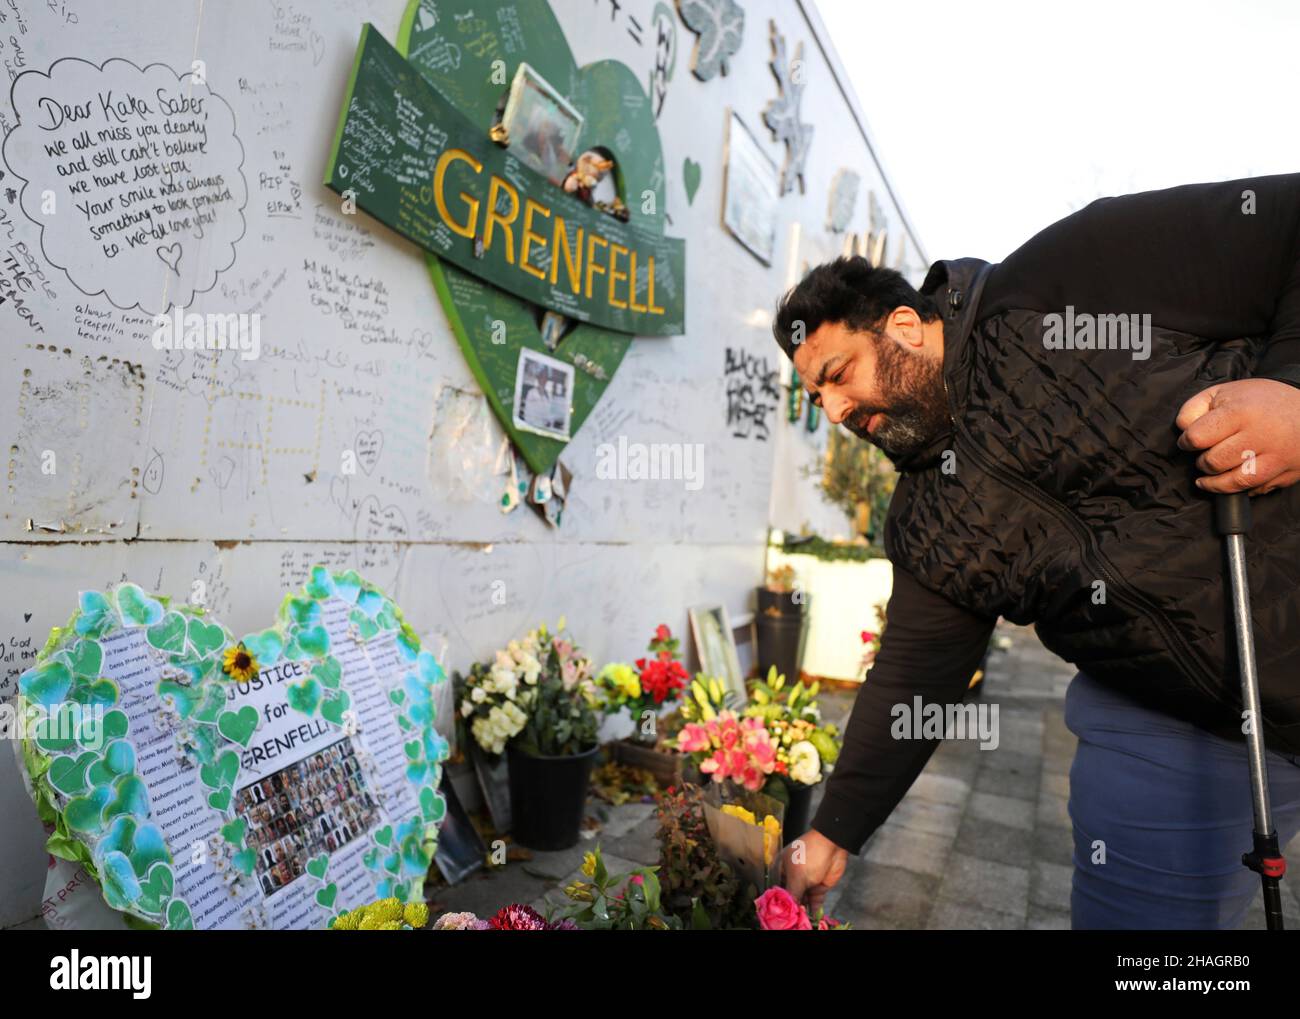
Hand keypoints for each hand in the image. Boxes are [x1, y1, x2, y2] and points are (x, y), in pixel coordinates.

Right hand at [781, 828, 848, 915]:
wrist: (833, 845)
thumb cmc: (810, 854)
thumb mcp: (798, 876)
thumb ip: (791, 895)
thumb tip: (786, 910)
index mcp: (780, 870)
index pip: (776, 891)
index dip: (777, 903)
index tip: (779, 915)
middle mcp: (791, 878)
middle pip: (789, 897)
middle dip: (791, 909)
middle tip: (792, 920)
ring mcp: (805, 883)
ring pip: (801, 901)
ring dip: (802, 912)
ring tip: (801, 921)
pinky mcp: (817, 887)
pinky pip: (814, 902)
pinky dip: (813, 911)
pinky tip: (812, 919)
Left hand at [1175, 378, 1299, 494]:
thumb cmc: (1261, 400)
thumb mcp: (1224, 392)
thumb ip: (1194, 408)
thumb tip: (1182, 429)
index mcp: (1240, 413)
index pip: (1197, 437)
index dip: (1187, 441)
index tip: (1190, 440)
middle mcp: (1259, 435)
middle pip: (1213, 462)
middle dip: (1202, 461)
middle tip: (1207, 454)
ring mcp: (1277, 456)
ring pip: (1234, 482)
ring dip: (1216, 481)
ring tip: (1212, 473)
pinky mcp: (1288, 472)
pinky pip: (1256, 489)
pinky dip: (1241, 488)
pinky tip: (1235, 477)